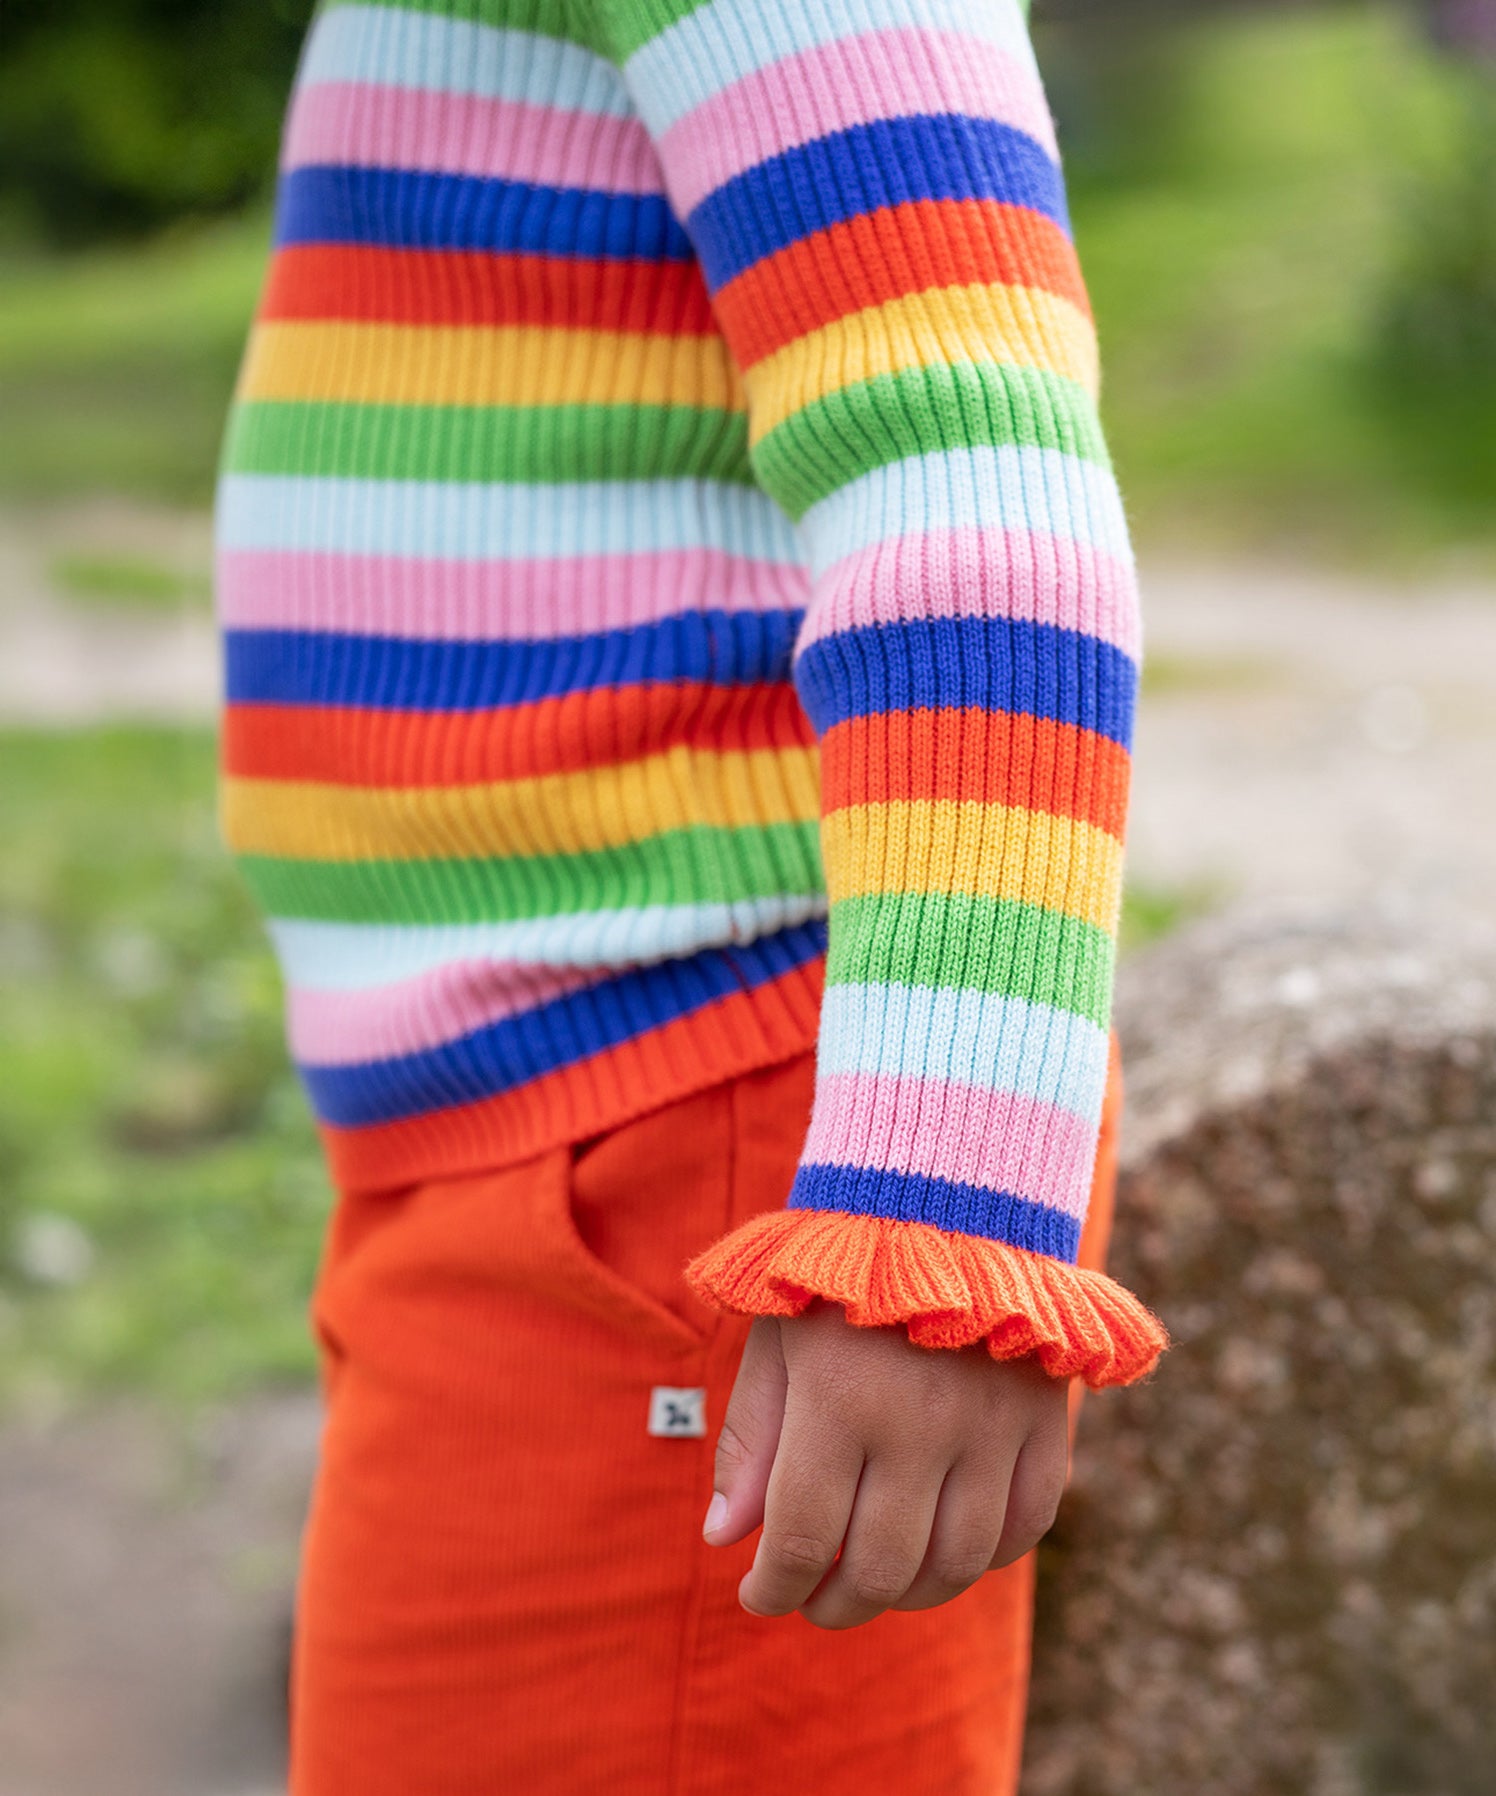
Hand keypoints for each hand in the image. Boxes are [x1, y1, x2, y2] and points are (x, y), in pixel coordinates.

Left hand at [702, 1301, 1069, 1629]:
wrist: (946, 1200)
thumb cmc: (843, 1274)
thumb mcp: (777, 1337)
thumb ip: (752, 1438)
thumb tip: (724, 1538)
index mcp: (840, 1398)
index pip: (804, 1540)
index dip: (775, 1588)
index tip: (758, 1594)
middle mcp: (921, 1422)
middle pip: (881, 1569)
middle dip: (834, 1604)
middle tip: (811, 1598)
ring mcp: (993, 1427)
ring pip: (957, 1565)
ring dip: (908, 1595)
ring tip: (872, 1583)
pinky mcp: (1046, 1422)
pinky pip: (1024, 1527)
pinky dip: (983, 1558)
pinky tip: (943, 1546)